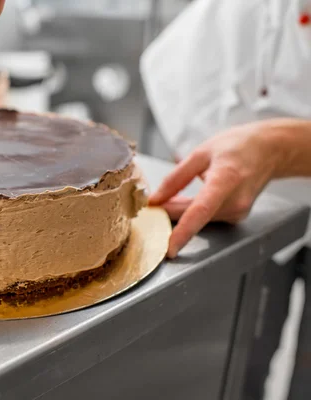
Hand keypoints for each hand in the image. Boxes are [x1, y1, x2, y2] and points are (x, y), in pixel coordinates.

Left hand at [149, 121, 282, 257]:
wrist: (270, 150)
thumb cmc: (237, 147)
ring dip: (180, 212)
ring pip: (198, 219)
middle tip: (151, 206)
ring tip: (174, 196)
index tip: (170, 248)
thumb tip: (155, 200)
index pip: (201, 211)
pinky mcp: (236, 217)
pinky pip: (205, 218)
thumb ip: (175, 178)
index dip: (183, 230)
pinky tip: (191, 200)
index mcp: (225, 180)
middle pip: (194, 216)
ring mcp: (238, 213)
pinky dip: (193, 213)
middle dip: (169, 214)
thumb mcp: (201, 153)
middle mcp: (235, 202)